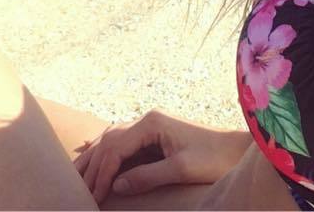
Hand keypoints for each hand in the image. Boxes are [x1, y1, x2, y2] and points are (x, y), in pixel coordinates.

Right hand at [72, 109, 250, 204]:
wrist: (236, 148)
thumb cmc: (213, 158)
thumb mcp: (180, 169)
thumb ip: (147, 176)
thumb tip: (115, 185)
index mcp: (151, 122)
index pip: (115, 147)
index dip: (102, 172)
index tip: (94, 195)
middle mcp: (147, 119)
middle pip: (109, 140)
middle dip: (92, 165)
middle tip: (77, 188)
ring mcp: (150, 124)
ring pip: (112, 138)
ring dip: (96, 157)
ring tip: (77, 174)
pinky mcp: (154, 133)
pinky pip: (123, 141)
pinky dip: (106, 150)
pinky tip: (94, 154)